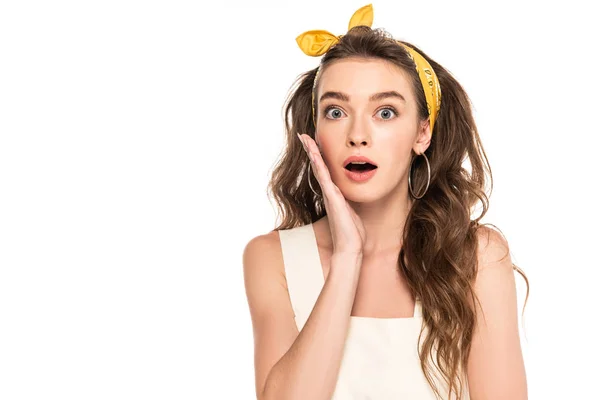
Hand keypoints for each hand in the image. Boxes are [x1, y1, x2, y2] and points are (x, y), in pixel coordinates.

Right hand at [297, 133, 365, 255]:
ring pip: (319, 168)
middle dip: (311, 149)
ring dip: (312, 152)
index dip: (318, 156)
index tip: (314, 142)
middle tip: (303, 135)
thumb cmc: (352, 232)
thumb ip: (350, 202)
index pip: (324, 170)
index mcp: (334, 194)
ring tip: (305, 139)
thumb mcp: (353, 211)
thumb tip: (353, 198)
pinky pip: (324, 178)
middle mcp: (329, 192)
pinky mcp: (333, 198)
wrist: (350, 247)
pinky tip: (315, 154)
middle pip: (317, 166)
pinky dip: (319, 165)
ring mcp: (329, 194)